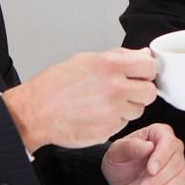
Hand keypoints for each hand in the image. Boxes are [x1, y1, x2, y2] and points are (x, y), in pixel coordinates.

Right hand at [3, 48, 156, 153]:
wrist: (34, 112)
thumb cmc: (55, 85)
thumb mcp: (86, 60)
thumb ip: (119, 56)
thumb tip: (143, 55)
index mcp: (109, 65)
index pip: (150, 66)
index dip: (146, 71)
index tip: (140, 74)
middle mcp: (114, 87)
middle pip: (150, 92)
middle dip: (141, 91)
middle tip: (126, 91)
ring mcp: (112, 111)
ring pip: (138, 110)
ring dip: (128, 107)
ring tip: (106, 103)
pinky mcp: (108, 129)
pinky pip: (123, 124)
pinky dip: (115, 120)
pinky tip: (98, 114)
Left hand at [102, 124, 184, 184]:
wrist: (120, 179)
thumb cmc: (120, 161)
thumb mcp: (117, 151)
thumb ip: (131, 147)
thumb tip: (147, 146)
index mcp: (159, 134)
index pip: (169, 142)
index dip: (162, 157)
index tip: (151, 169)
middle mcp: (171, 148)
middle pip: (177, 162)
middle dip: (159, 178)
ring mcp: (178, 166)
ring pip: (181, 177)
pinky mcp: (178, 182)